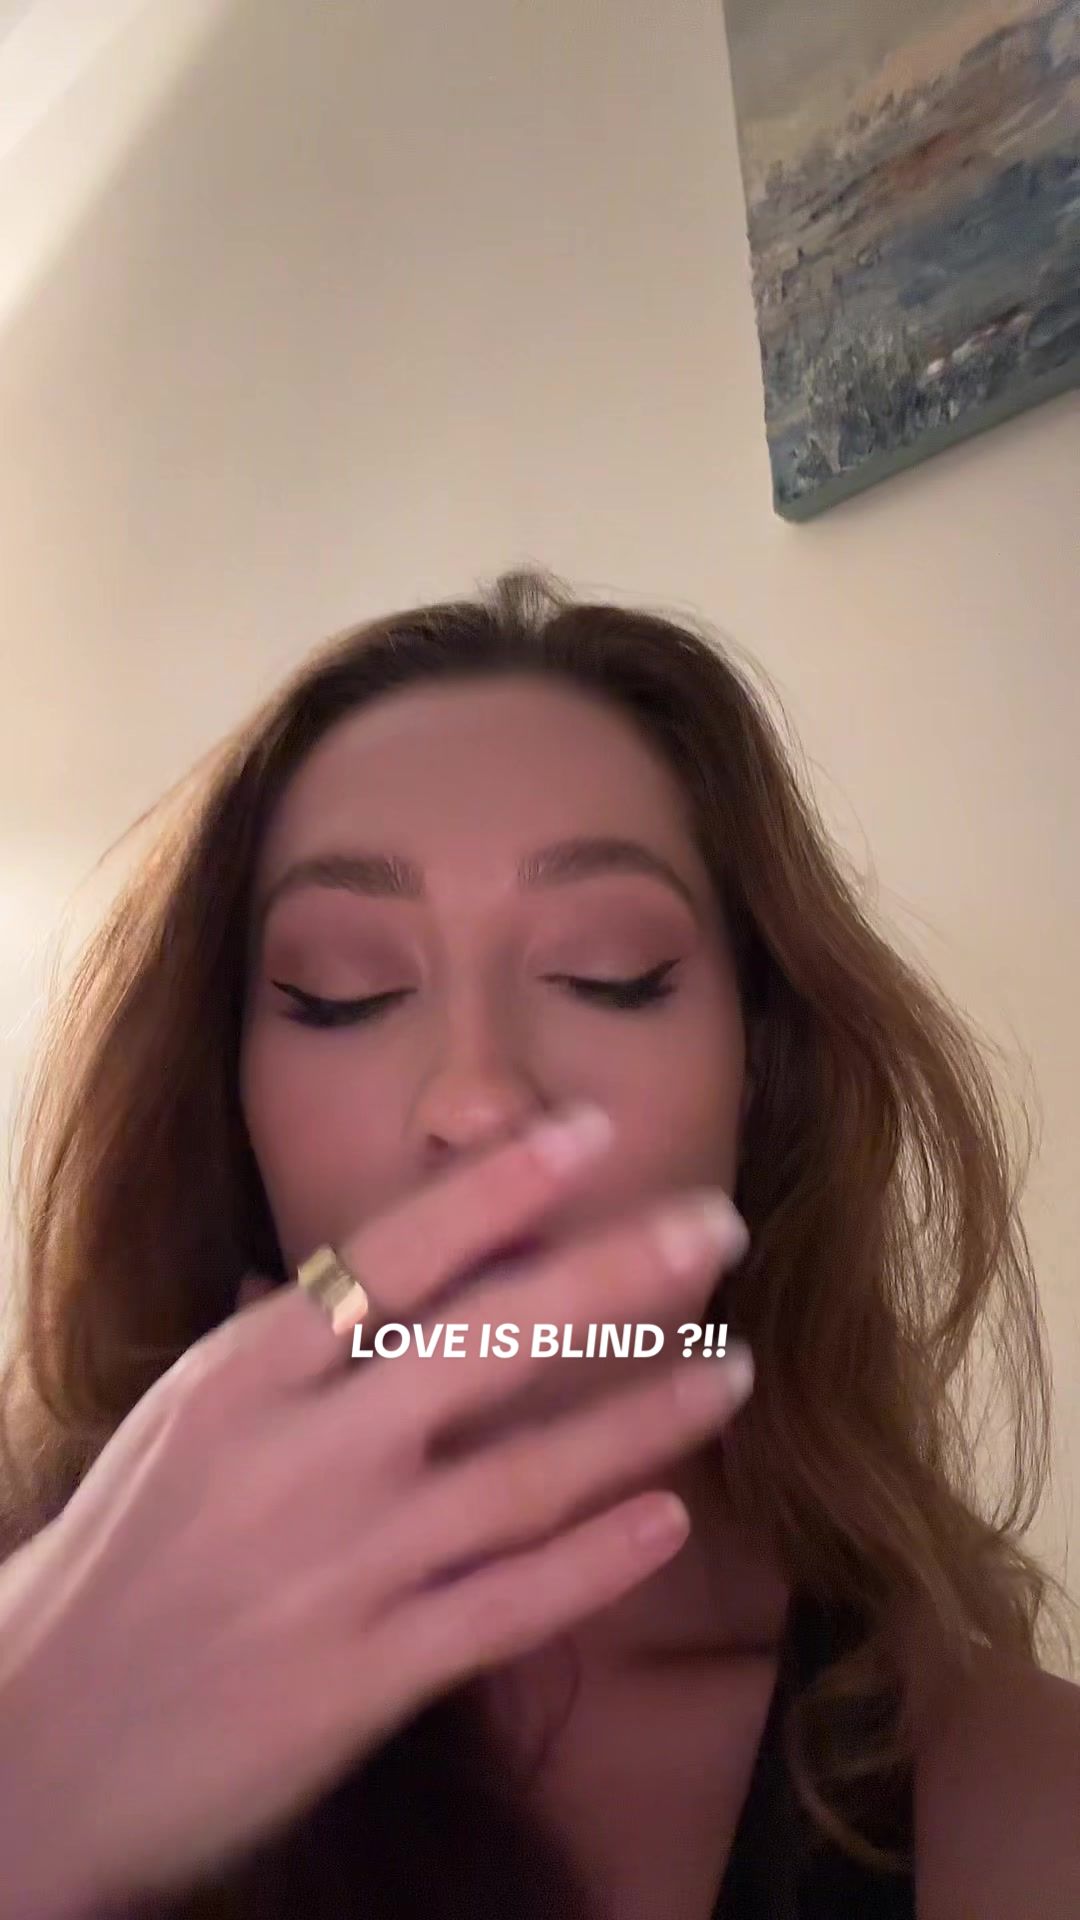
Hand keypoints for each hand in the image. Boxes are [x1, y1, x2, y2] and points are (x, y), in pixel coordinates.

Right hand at [0, 1108, 751, 1915]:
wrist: (40, 1739)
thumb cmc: (130, 1553)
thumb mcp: (196, 1415)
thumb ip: (304, 1336)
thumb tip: (426, 1251)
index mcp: (246, 1376)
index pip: (394, 1253)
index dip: (504, 1186)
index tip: (596, 1131)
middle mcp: (301, 1458)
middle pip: (486, 1344)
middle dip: (615, 1275)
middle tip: (717, 1225)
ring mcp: (338, 1570)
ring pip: (524, 1476)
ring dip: (642, 1418)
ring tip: (732, 1367)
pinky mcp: (363, 1678)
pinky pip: (508, 1607)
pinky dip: (595, 1560)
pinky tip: (669, 1518)